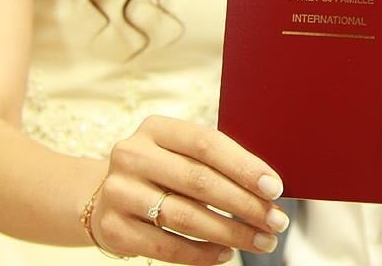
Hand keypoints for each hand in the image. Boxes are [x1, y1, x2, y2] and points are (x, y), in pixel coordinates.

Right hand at [91, 116, 287, 264]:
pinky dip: (202, 253)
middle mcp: (132, 155)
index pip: (207, 144)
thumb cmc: (162, 173)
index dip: (244, 167)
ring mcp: (119, 192)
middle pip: (199, 182)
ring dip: (231, 233)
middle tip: (276, 221)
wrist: (105, 196)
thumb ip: (215, 162)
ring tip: (262, 241)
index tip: (275, 188)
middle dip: (245, 205)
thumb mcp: (180, 154)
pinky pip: (166, 246)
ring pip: (186, 217)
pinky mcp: (113, 228)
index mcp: (156, 129)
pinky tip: (225, 253)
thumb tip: (268, 187)